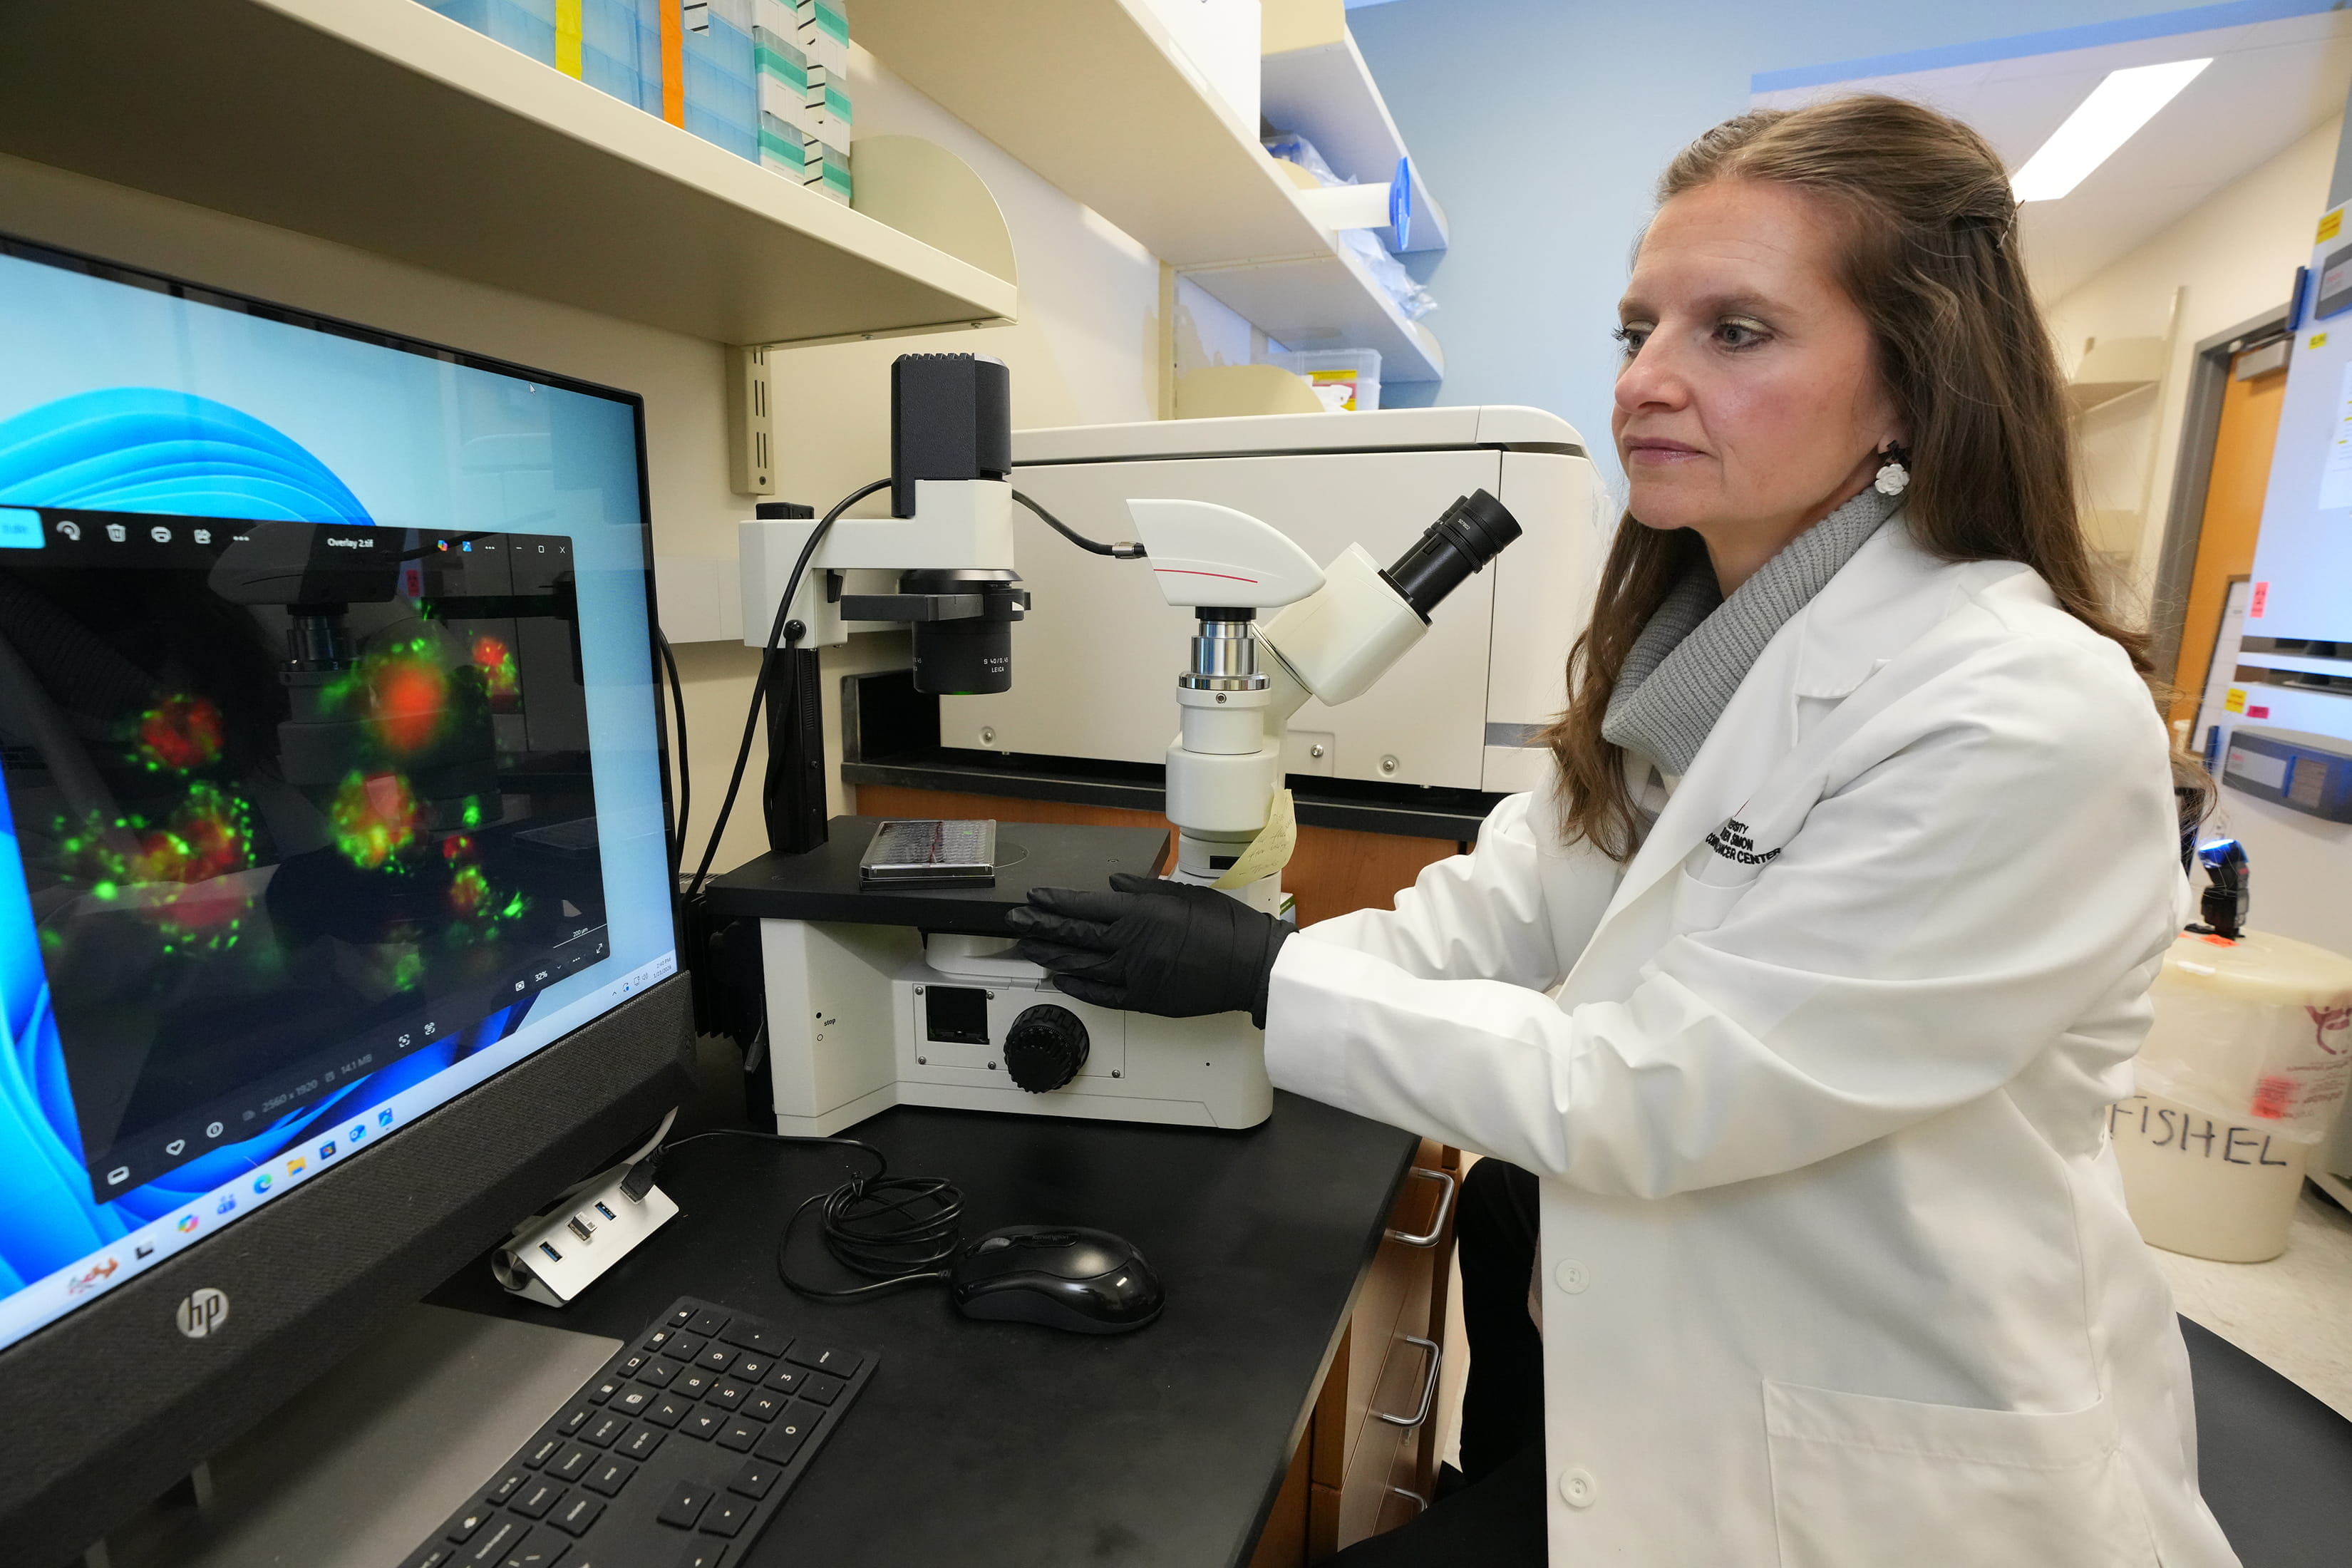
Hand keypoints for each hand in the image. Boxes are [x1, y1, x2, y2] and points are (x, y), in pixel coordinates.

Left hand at [1005, 872, 1292, 1025]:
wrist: (1251, 965)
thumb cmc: (1226, 926)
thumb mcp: (1184, 893)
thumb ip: (1144, 889)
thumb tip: (1113, 886)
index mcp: (1141, 913)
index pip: (1084, 905)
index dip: (1055, 902)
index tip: (1035, 898)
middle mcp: (1131, 943)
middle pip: (1075, 935)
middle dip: (1041, 927)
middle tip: (1016, 922)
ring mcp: (1135, 974)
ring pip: (1081, 965)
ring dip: (1052, 956)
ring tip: (1029, 949)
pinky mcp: (1145, 999)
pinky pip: (1103, 995)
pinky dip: (1079, 987)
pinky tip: (1062, 980)